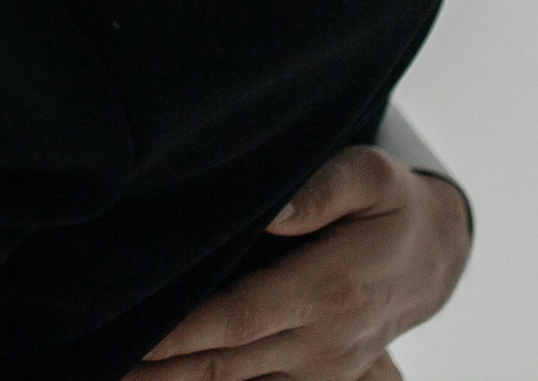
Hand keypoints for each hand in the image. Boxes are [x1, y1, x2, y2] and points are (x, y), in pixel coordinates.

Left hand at [128, 145, 471, 380]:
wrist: (439, 255)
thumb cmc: (392, 205)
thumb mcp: (371, 177)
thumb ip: (321, 189)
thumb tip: (273, 208)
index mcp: (330, 291)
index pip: (238, 318)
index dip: (181, 332)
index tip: (131, 336)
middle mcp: (324, 343)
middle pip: (224, 364)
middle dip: (158, 370)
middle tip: (98, 362)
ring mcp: (322, 369)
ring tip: (114, 372)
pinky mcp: (319, 379)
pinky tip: (160, 378)